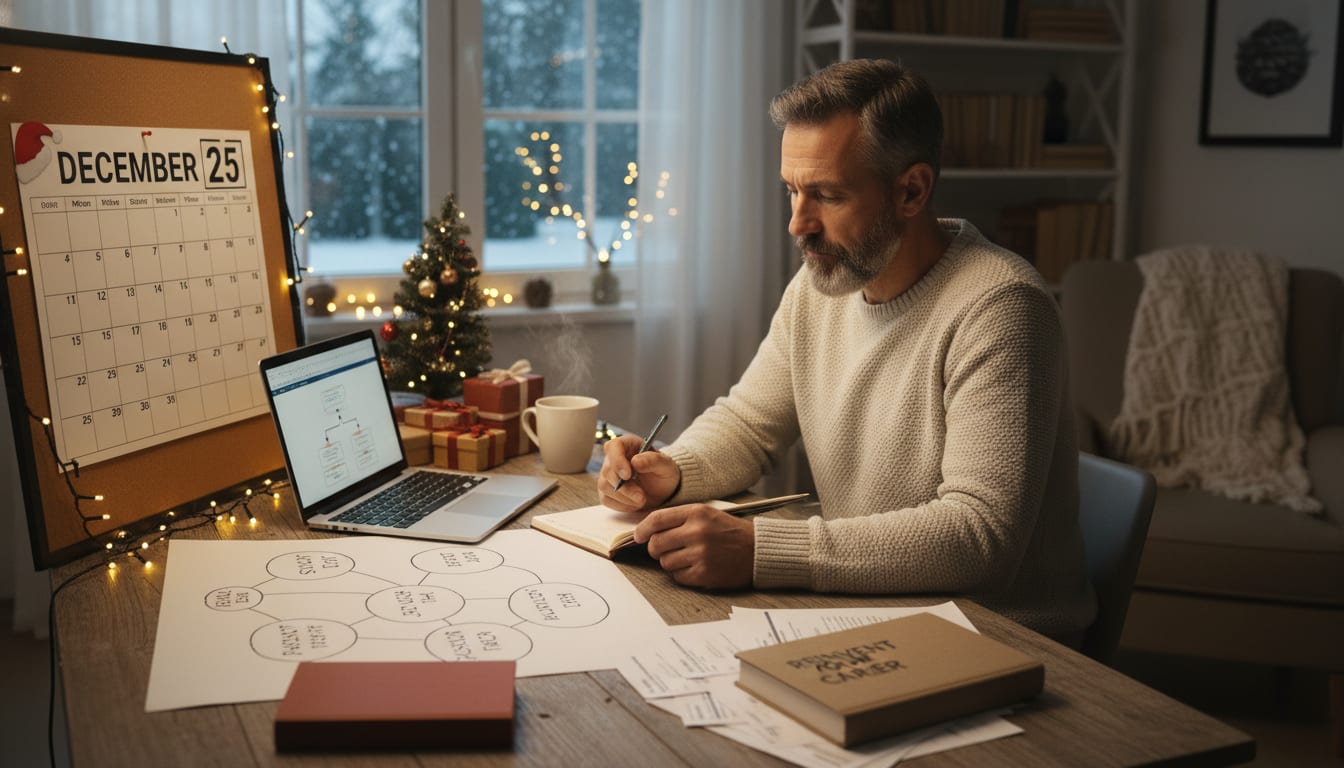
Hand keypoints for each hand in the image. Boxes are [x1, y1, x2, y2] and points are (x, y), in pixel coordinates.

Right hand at [598, 434, 680, 512]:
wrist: (662, 489)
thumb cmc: (663, 472)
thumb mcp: (665, 465)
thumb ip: (653, 460)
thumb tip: (635, 461)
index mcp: (626, 444)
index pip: (613, 447)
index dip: (617, 461)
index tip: (628, 475)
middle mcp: (613, 458)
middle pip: (608, 471)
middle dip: (625, 487)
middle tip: (641, 497)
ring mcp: (607, 475)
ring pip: (605, 486)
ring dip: (624, 497)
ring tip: (642, 500)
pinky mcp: (606, 491)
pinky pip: (606, 499)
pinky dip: (622, 505)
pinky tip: (635, 503)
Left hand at [633, 504, 753, 588]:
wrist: (757, 550)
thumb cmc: (729, 531)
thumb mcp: (706, 513)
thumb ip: (679, 518)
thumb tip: (647, 530)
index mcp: (696, 513)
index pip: (656, 520)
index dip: (642, 529)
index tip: (638, 536)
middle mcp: (697, 532)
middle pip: (656, 544)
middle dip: (656, 549)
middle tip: (666, 550)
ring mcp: (700, 554)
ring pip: (664, 562)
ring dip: (670, 562)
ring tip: (686, 558)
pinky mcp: (704, 573)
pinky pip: (677, 577)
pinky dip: (681, 574)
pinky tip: (695, 567)